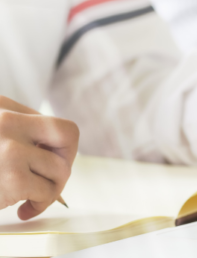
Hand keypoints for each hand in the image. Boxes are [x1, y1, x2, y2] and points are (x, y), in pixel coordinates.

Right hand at [0, 96, 78, 219]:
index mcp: (0, 106)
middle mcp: (5, 121)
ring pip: (61, 168)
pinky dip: (39, 205)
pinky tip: (22, 210)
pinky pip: (49, 192)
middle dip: (66, 160)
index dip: (56, 147)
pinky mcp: (12, 176)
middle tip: (51, 177)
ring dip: (50, 189)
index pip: (51, 123)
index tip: (45, 161)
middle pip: (68, 134)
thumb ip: (20, 134)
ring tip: (30, 197)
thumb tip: (58, 153)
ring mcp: (9, 148)